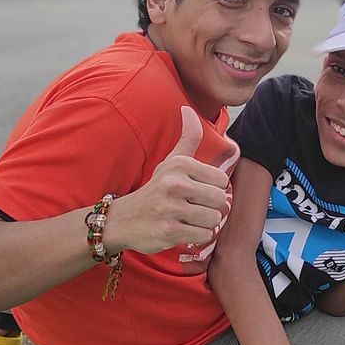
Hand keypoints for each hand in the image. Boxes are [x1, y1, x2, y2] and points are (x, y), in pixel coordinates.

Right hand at [106, 107, 233, 255]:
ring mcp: (171, 209)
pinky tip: (183, 230)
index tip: (197, 192)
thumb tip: (187, 108)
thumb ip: (187, 138)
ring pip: (213, 219)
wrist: (122, 219)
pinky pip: (203, 236)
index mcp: (180, 165)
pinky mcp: (169, 231)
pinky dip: (197, 237)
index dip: (213, 189)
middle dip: (211, 208)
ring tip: (188, 219)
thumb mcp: (170, 162)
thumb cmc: (155, 189)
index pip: (221, 180)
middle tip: (193, 208)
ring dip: (204, 223)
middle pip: (220, 200)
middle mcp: (175, 185)